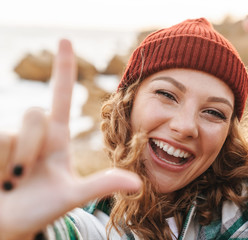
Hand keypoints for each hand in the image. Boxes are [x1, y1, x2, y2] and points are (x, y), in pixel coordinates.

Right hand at [0, 40, 141, 239]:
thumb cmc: (37, 210)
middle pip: (35, 115)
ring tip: (11, 184)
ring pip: (12, 134)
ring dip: (14, 165)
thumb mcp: (70, 197)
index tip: (66, 40)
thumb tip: (138, 183)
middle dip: (31, 148)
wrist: (8, 225)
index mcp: (56, 138)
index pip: (60, 96)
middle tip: (25, 179)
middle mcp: (34, 134)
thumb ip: (100, 186)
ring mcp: (8, 139)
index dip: (63, 69)